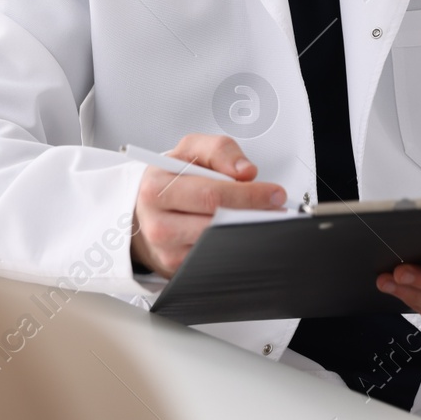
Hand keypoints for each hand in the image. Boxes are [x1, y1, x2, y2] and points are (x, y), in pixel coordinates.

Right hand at [129, 133, 285, 277]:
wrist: (145, 210)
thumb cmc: (169, 180)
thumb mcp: (188, 151)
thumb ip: (218, 149)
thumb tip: (245, 170)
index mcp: (156, 189)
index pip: (210, 194)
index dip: (248, 195)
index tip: (273, 192)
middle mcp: (157, 223)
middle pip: (217, 223)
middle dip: (254, 214)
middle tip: (276, 206)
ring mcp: (167, 251)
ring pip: (219, 244)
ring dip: (247, 231)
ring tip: (262, 217)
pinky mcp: (178, 270)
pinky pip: (216, 259)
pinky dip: (235, 245)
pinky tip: (241, 232)